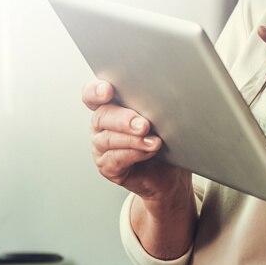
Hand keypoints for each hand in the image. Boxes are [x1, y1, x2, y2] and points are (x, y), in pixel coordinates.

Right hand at [82, 79, 187, 203]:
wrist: (172, 173)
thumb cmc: (167, 141)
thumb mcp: (163, 119)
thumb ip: (154, 106)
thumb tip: (160, 97)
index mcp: (112, 106)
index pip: (93, 94)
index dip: (96, 90)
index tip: (107, 91)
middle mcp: (103, 125)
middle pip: (102, 116)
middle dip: (124, 120)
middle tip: (144, 125)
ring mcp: (101, 147)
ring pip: (107, 139)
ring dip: (133, 140)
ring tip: (154, 142)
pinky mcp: (107, 167)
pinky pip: (114, 159)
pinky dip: (133, 154)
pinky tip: (148, 152)